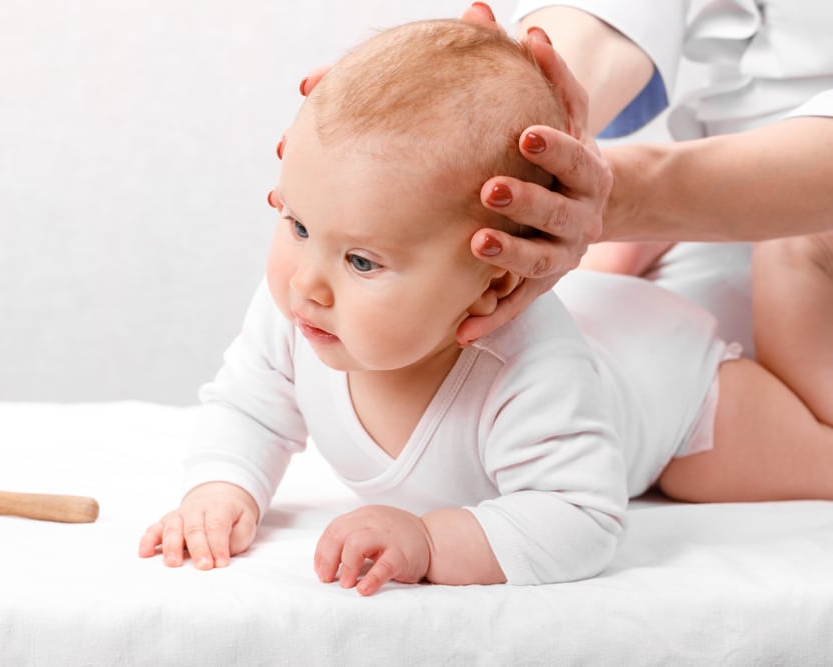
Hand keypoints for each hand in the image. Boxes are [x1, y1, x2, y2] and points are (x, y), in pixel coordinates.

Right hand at [138, 482, 258, 568]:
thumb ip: (237, 537)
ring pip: (172, 528)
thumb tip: (223, 553)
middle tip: (203, 566)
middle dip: (198, 549)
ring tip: (174, 564)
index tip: (221, 563)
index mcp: (218, 507)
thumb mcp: (245, 523)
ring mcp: (178, 515)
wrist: (218, 496)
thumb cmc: (232, 517)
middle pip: (194, 528)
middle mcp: (195, 509)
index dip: (218, 545)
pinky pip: (154, 529)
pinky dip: (147, 540)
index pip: (216, 525)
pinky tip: (145, 553)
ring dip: (172, 546)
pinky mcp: (166, 522)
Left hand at [313, 505, 430, 595]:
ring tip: (346, 583)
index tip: (320, 570)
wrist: (433, 540)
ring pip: (357, 543)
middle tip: (327, 578)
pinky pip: (383, 565)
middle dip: (328, 558)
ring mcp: (388, 537)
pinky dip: (371, 579)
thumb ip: (352, 538)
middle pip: (341, 534)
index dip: (323, 551)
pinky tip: (364, 590)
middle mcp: (373, 522)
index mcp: (364, 516)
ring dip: (346, 566)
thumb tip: (326, 563)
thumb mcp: (373, 530)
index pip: (334, 529)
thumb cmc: (399, 539)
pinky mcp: (402, 554)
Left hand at [457, 24, 611, 343]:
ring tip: (475, 246)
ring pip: (541, 260)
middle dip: (527, 201)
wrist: (595, 204)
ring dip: (509, 254)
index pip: (576, 151)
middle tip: (489, 191)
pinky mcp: (544, 283)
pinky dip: (493, 318)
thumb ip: (540, 72)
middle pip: (559, 210)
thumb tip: (500, 17)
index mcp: (586, 167)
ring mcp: (564, 252)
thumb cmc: (560, 153)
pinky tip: (462, 331)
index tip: (525, 135)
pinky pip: (518, 305)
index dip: (555, 146)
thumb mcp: (561, 112)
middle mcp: (580, 212)